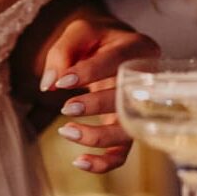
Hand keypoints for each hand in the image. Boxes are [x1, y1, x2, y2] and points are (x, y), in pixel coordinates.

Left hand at [9, 0, 157, 172]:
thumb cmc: (98, 41)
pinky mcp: (128, 128)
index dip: (89, 73)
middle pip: (127, 98)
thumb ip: (62, 52)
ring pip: (127, 130)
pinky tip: (79, 162)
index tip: (61, 82)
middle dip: (95, 105)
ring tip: (65, 131)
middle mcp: (146, 79)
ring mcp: (139, 107)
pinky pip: (123, 153)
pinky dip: (103, 163)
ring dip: (97, 136)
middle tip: (66, 107)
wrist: (114, 51)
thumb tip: (50, 84)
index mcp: (137, 47)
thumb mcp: (80, 32)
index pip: (117, 61)